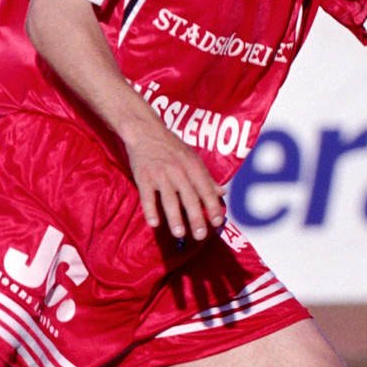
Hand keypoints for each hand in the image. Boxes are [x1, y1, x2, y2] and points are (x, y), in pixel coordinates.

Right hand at [121, 121, 224, 241]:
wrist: (146, 131)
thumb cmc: (172, 146)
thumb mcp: (193, 157)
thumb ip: (207, 177)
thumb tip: (222, 192)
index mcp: (193, 167)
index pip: (206, 190)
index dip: (213, 206)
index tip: (218, 222)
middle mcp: (179, 171)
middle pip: (190, 197)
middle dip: (196, 217)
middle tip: (200, 235)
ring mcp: (160, 174)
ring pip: (169, 199)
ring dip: (175, 217)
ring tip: (179, 234)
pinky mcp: (143, 176)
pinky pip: (147, 196)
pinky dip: (150, 209)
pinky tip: (154, 223)